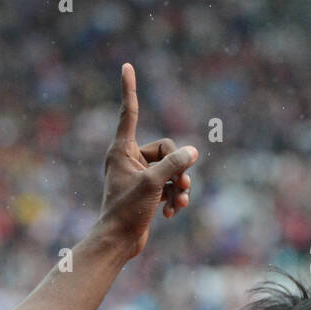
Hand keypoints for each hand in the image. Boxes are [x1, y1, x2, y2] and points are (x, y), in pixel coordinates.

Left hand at [92, 63, 197, 259]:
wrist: (118, 243)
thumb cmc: (127, 213)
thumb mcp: (153, 184)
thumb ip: (174, 164)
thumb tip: (192, 151)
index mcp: (122, 150)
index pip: (130, 112)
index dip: (130, 89)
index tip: (126, 66)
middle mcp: (129, 158)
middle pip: (167, 148)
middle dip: (179, 167)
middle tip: (181, 186)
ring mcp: (139, 175)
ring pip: (171, 168)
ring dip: (179, 185)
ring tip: (179, 203)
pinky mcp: (147, 190)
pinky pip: (169, 184)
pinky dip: (174, 197)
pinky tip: (172, 213)